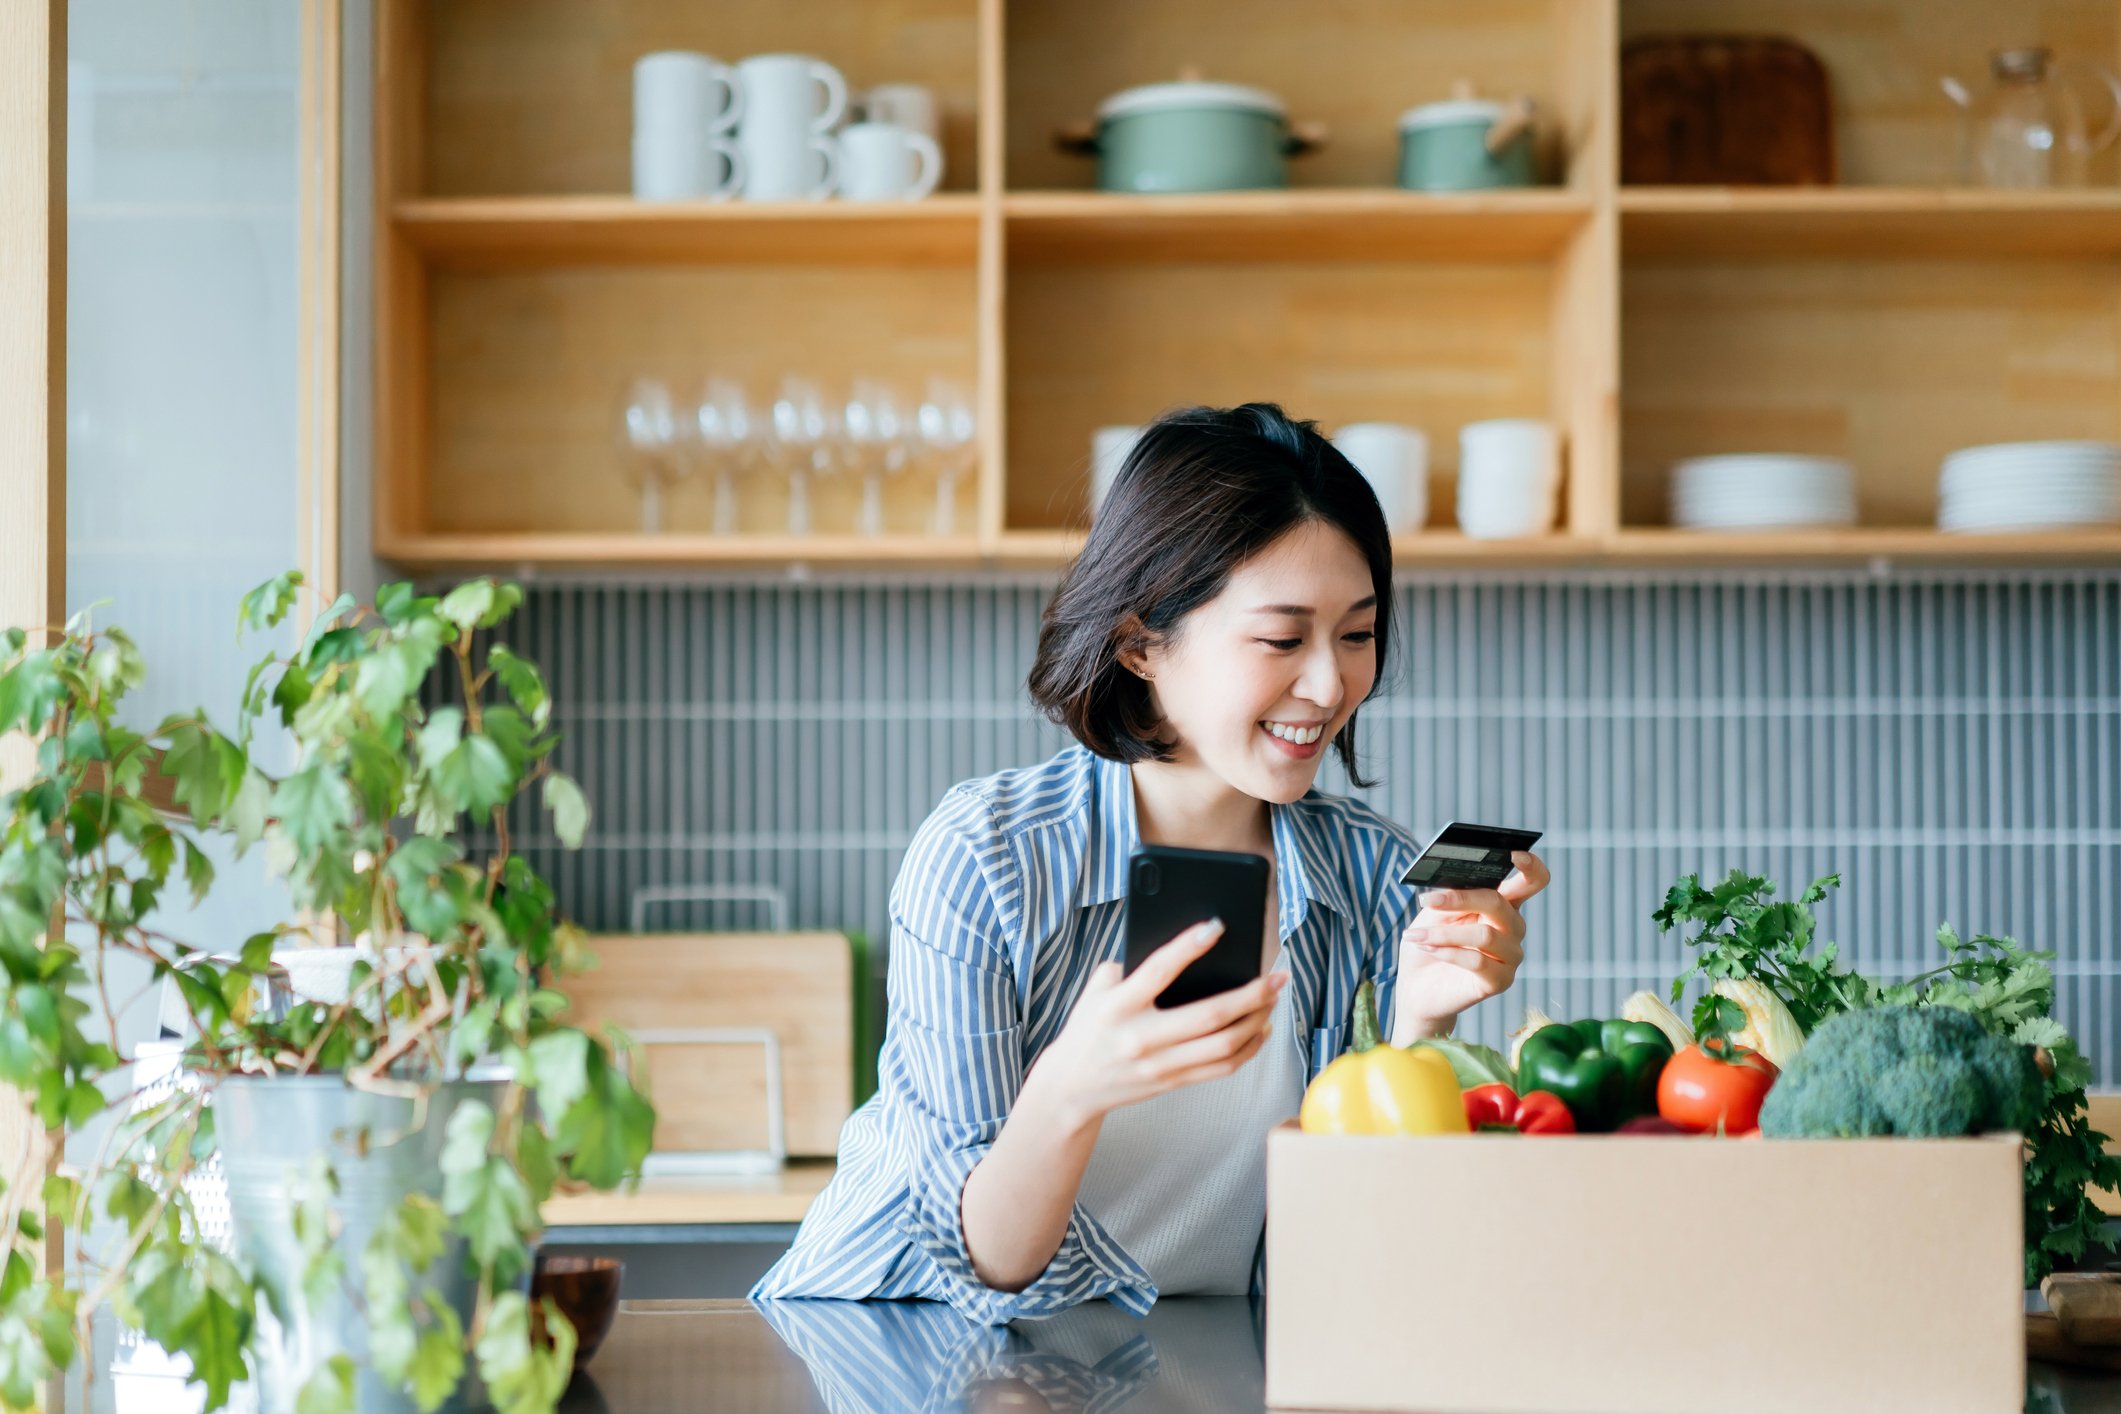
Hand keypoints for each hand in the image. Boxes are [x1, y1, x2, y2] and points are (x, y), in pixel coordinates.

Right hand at [1028, 920, 1286, 1129]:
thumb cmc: (1090, 1026)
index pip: (1159, 970)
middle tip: (1276, 975)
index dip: (1189, 946)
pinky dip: (1249, 1047)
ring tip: (1273, 998)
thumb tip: (1183, 949)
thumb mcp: (1097, 990)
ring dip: (1257, 1019)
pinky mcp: (1173, 1082)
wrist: (1072, 1085)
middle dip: (1251, 993)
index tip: (1218, 925)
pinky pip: (1222, 1067)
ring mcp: (1160, 1064)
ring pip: (1224, 1045)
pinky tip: (1261, 1028)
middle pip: (1209, 1015)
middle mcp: (1142, 1037)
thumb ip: (1130, 967)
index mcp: (1119, 1005)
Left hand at [1396, 850, 1549, 1036]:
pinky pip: (1477, 962)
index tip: (1515, 853)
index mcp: (1502, 904)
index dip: (1531, 866)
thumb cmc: (1429, 943)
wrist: (1417, 987)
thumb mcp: (1434, 913)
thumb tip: (1455, 885)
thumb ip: (1450, 897)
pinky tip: (1428, 949)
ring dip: (1443, 933)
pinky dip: (1447, 952)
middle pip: (1499, 903)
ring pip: (1484, 935)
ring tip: (1417, 935)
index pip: (1532, 881)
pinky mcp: (1500, 981)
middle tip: (1428, 900)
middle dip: (1461, 899)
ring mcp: (1510, 956)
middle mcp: (1513, 928)